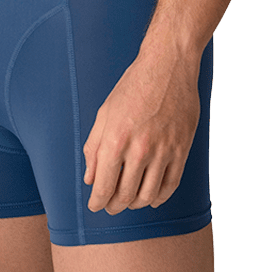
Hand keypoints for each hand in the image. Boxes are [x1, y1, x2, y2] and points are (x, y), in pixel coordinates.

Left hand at [82, 49, 200, 214]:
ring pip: (148, 196)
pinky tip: (151, 197)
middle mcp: (140, 150)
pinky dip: (159, 198)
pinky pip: (170, 186)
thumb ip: (94, 147)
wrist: (168, 65)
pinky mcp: (182, 150)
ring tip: (129, 201)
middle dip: (114, 206)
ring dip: (135, 204)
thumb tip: (90, 178)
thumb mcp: (105, 112)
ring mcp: (164, 151)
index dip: (97, 202)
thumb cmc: (133, 86)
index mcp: (116, 140)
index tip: (95, 205)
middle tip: (110, 206)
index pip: (103, 187)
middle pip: (125, 196)